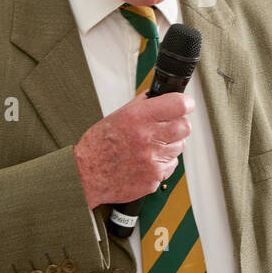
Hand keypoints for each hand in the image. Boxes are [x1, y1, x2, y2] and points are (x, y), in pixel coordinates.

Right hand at [73, 91, 193, 207]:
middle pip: (185, 127)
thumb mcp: (117, 116)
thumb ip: (142, 105)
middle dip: (179, 125)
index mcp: (139, 118)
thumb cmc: (98, 146)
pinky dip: (163, 162)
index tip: (185, 105)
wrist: (87, 175)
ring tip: (151, 146)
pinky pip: (171, 165)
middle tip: (167, 127)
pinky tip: (147, 160)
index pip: (179, 105)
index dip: (185, 103)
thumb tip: (159, 96)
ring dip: (170, 144)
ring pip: (179, 146)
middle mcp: (148, 137)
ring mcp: (153, 159)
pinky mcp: (154, 177)